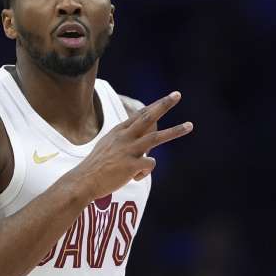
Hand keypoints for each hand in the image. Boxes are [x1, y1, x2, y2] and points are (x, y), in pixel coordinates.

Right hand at [70, 91, 191, 199]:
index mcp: (119, 131)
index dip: (153, 106)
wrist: (84, 181)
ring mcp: (129, 150)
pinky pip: (150, 165)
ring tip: (190, 125)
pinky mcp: (132, 165)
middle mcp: (125, 137)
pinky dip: (146, 172)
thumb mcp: (108, 146)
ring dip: (175, 131)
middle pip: (148, 117)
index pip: (139, 115)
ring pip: (156, 137)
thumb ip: (123, 140)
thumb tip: (137, 142)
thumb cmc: (97, 166)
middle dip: (163, 105)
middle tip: (177, 94)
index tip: (166, 98)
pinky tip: (135, 177)